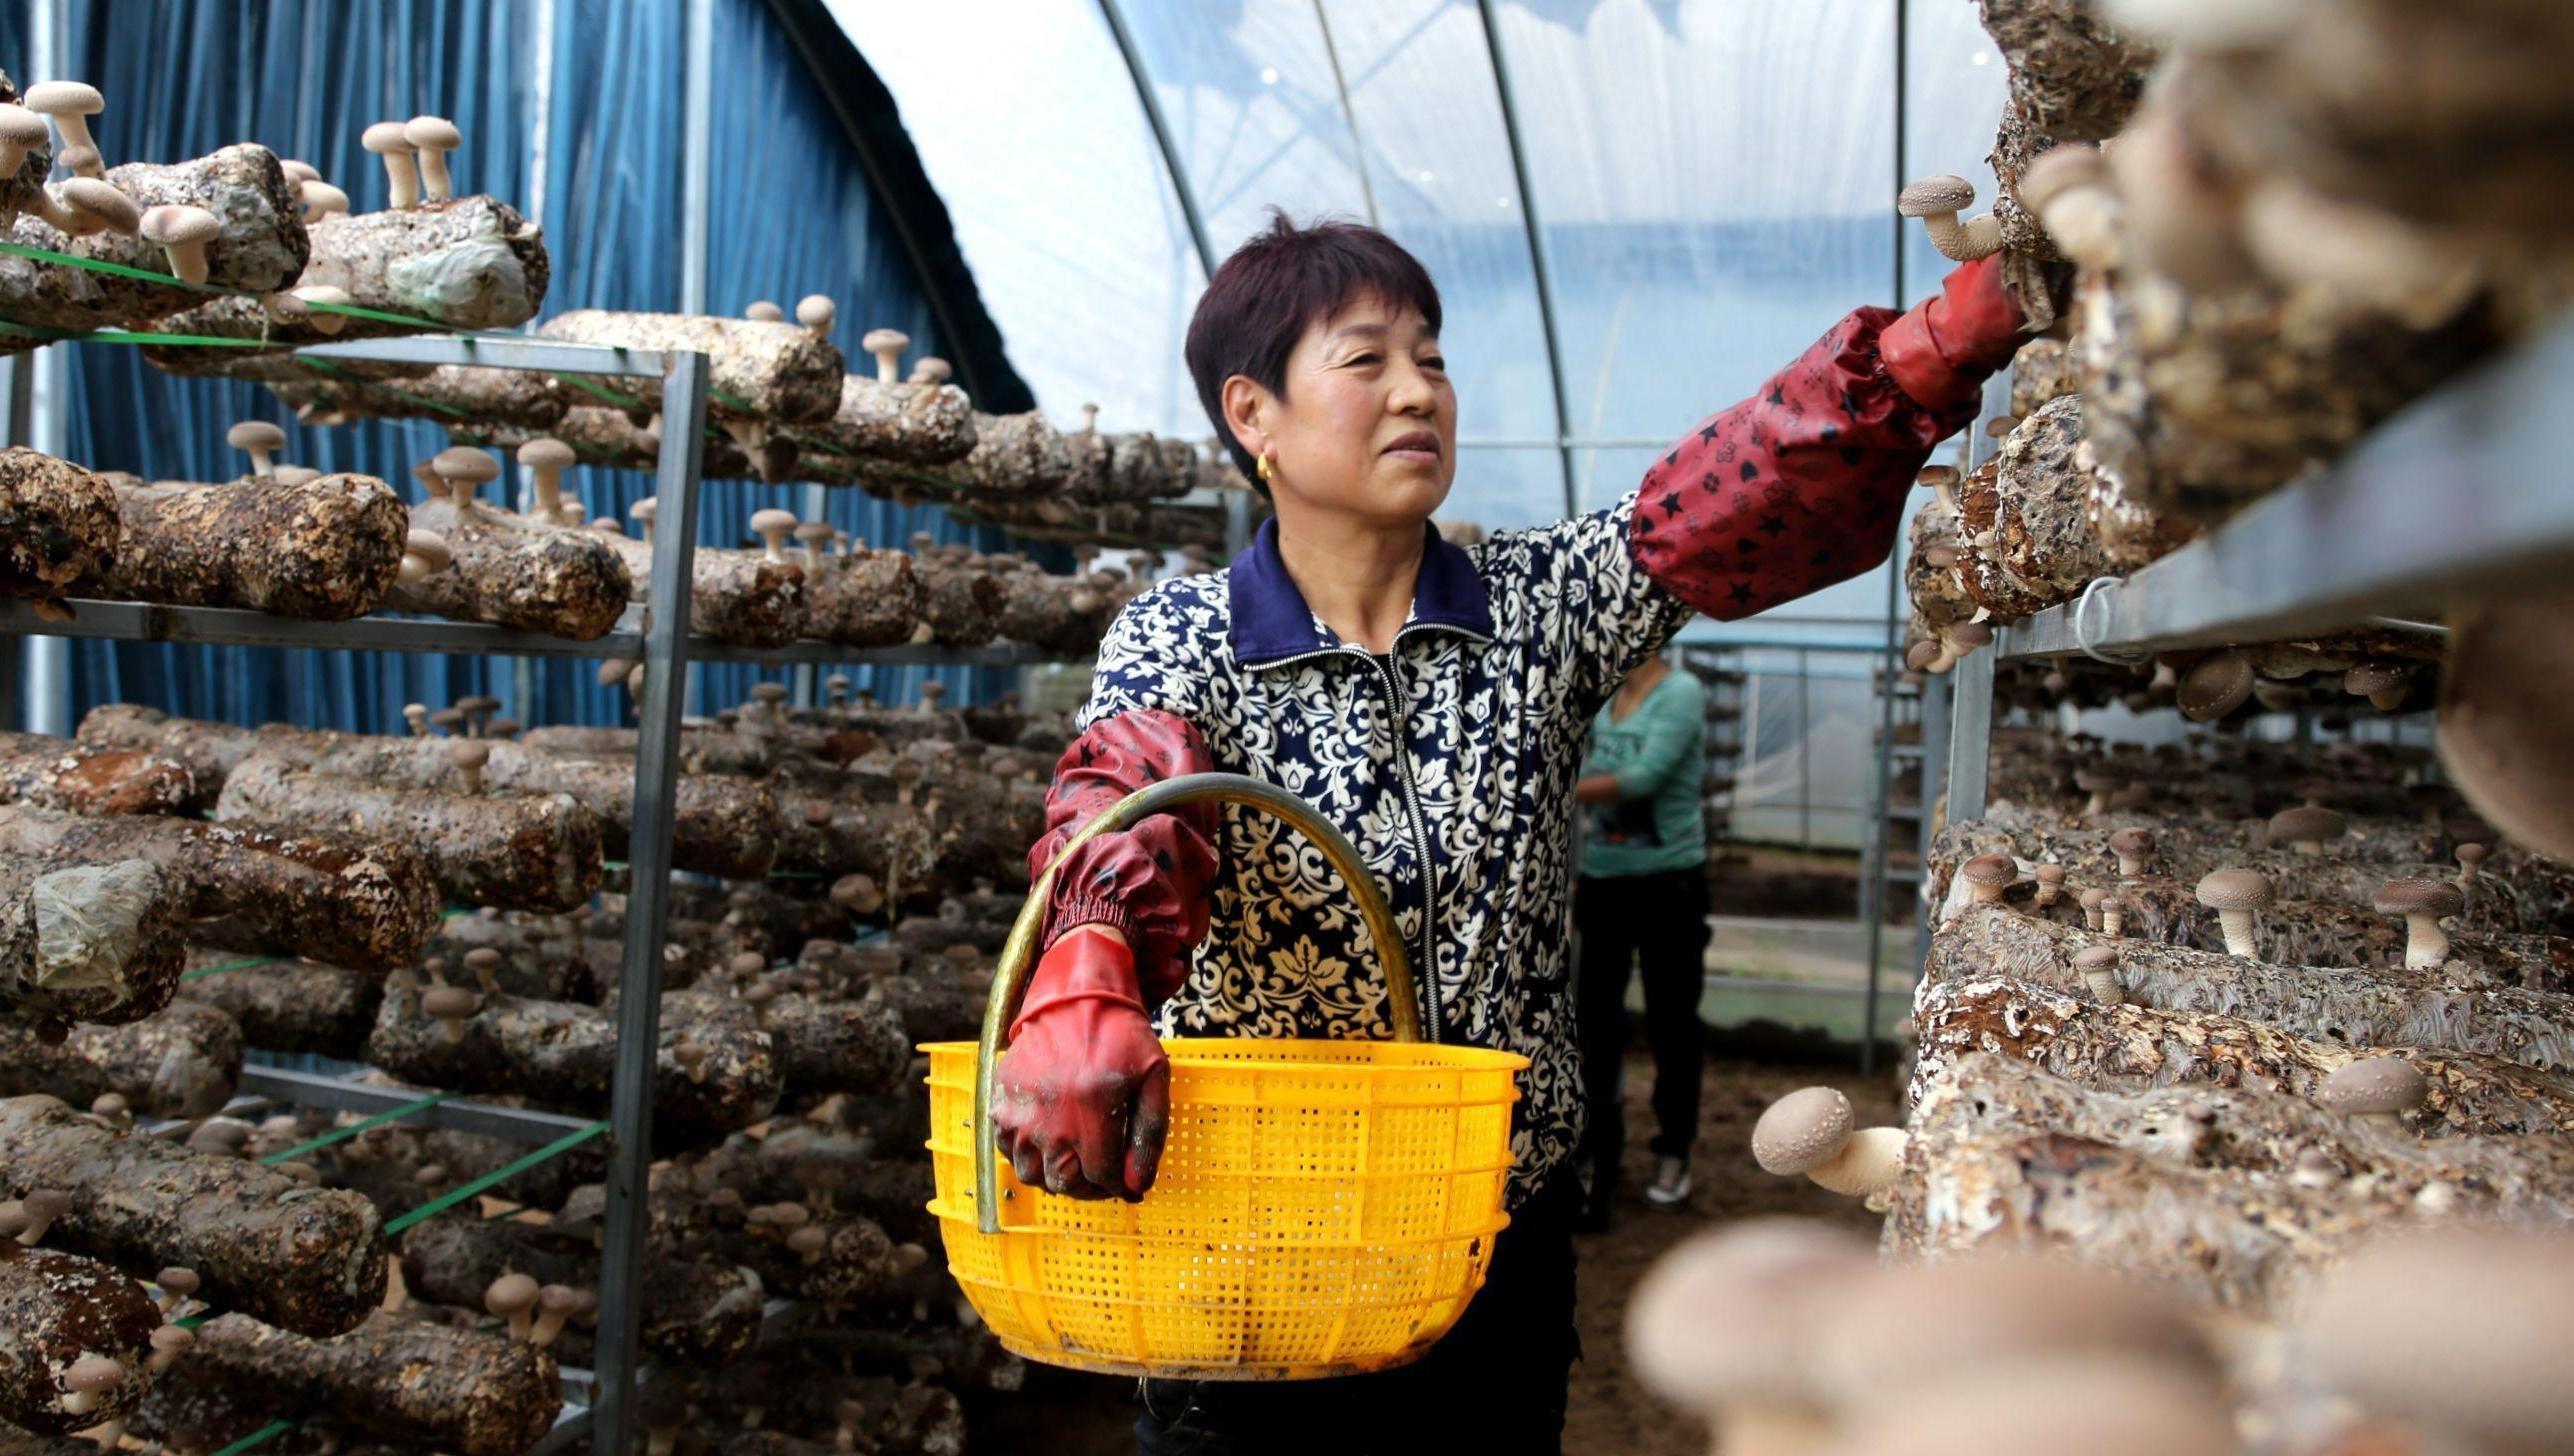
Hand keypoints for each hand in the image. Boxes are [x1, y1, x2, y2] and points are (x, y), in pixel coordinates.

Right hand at [991, 925, 1169, 1200]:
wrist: (1075, 996)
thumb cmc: (1119, 1035)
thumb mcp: (1153, 1079)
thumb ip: (1149, 1135)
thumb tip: (1136, 1184)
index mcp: (1092, 1114)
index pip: (1103, 1178)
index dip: (1120, 1185)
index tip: (1127, 1181)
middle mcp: (1050, 1121)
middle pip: (1066, 1184)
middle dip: (1090, 1186)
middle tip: (1102, 1172)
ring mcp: (1020, 1115)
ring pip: (1034, 1174)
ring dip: (1058, 1175)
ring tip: (1075, 1158)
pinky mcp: (1001, 1104)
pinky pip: (1009, 1152)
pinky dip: (1029, 1156)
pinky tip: (1049, 1141)